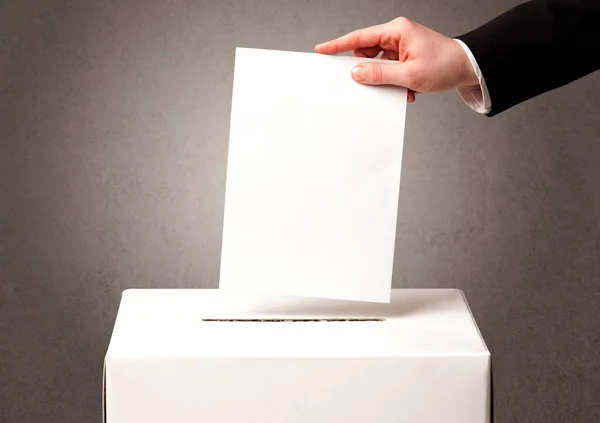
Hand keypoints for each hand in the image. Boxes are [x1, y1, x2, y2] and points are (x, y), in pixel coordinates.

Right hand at [315, 17, 477, 102]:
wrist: (468, 68)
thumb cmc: (444, 65)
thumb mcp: (409, 74)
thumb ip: (380, 74)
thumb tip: (356, 73)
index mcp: (396, 31)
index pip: (360, 37)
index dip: (338, 45)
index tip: (322, 50)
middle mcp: (397, 34)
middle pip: (366, 51)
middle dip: (367, 70)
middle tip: (369, 84)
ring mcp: (401, 45)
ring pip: (377, 63)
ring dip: (383, 79)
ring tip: (398, 88)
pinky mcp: (405, 56)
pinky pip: (388, 68)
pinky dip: (393, 81)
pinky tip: (405, 89)